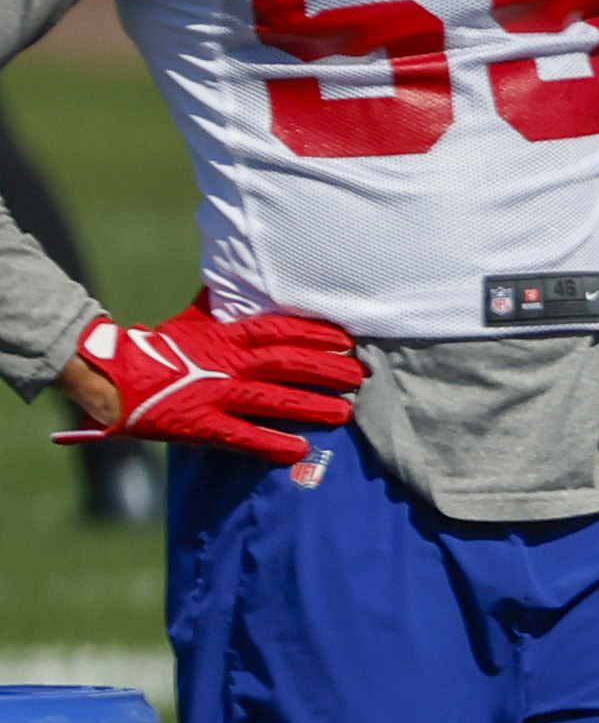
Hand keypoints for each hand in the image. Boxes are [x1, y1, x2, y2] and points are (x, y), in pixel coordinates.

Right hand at [53, 301, 361, 460]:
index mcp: (225, 336)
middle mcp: (225, 364)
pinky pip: (241, 436)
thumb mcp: (197, 318)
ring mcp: (213, 395)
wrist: (115, 378)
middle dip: (326, 370)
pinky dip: (270, 444)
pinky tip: (298, 450)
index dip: (316, 334)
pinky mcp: (200, 425)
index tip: (347, 340)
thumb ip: (227, 303)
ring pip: (271, 400)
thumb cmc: (165, 348)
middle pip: (285, 363)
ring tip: (345, 413)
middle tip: (359, 376)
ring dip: (311, 407)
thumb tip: (247, 272)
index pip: (279, 330)